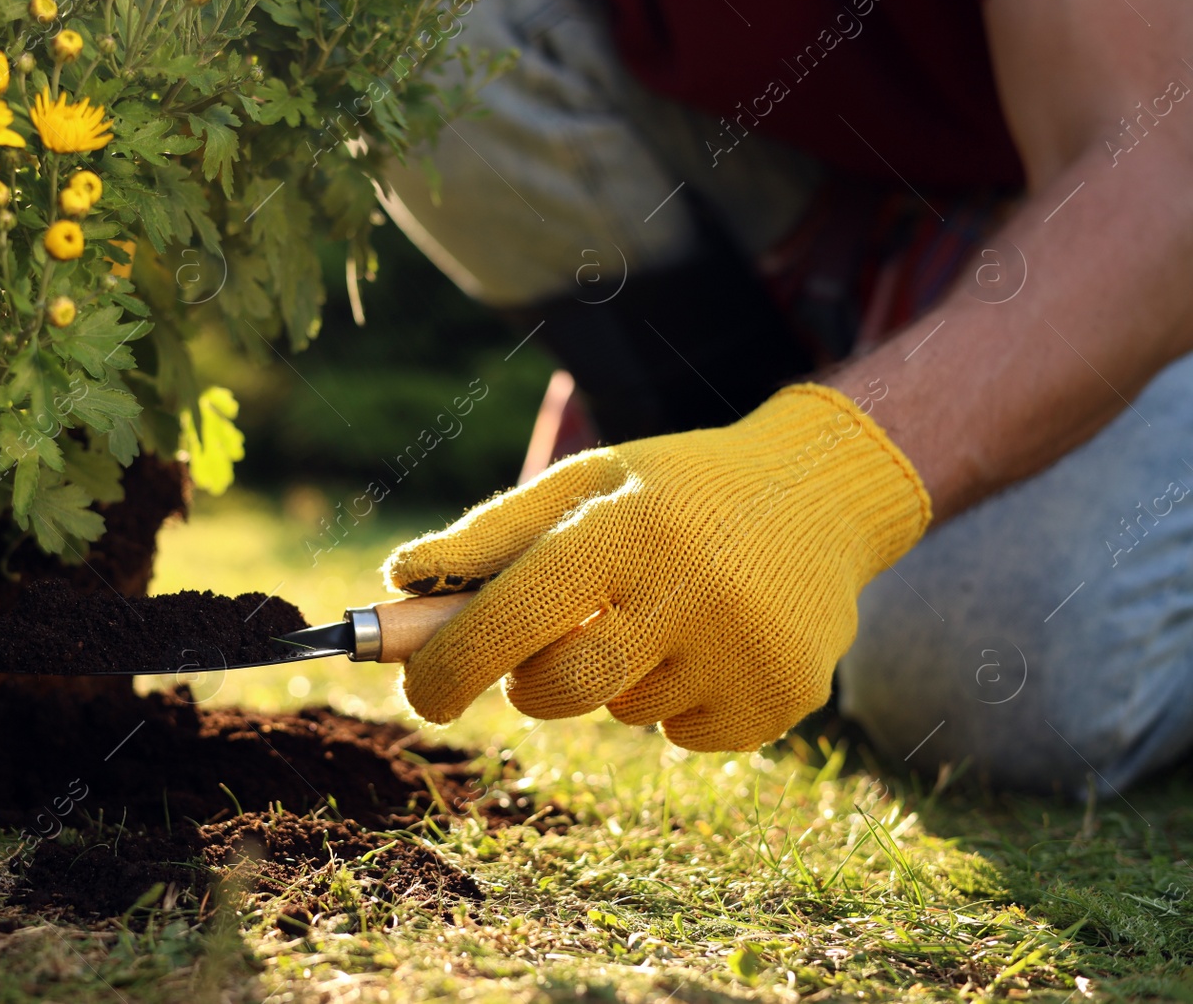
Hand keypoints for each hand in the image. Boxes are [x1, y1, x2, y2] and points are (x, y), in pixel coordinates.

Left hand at [383, 384, 931, 750]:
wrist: (821, 493)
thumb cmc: (675, 490)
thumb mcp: (586, 482)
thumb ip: (490, 534)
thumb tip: (397, 579)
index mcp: (627, 526)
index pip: (512, 616)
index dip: (448, 665)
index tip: (421, 691)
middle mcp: (692, 588)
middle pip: (560, 690)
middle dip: (528, 683)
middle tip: (544, 648)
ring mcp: (745, 649)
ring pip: (625, 712)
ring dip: (616, 678)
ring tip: (662, 611)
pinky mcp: (784, 696)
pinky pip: (684, 737)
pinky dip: (676, 703)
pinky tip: (710, 641)